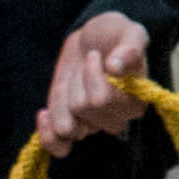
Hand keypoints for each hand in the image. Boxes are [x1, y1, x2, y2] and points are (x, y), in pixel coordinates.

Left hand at [36, 10, 151, 150]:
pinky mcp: (70, 126)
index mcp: (135, 102)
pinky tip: (43, 113)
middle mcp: (116, 119)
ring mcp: (91, 125)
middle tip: (85, 63)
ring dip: (61, 98)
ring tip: (70, 80)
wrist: (93, 39)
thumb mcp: (129, 30)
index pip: (102, 101)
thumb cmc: (115, 35)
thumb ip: (130, 46)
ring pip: (67, 127)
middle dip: (76, 80)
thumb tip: (115, 67)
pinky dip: (47, 134)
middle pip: (83, 109)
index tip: (94, 55)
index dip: (91, 76)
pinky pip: (58, 147)